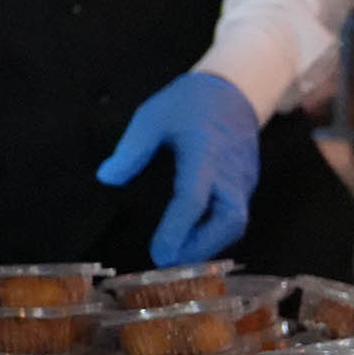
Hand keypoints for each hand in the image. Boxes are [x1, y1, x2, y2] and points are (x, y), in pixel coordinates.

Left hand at [96, 73, 259, 267]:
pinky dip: (215, 234)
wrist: (233, 91)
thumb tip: (107, 178)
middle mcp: (230, 172)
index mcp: (205, 154)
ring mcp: (243, 180)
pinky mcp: (246, 185)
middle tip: (169, 263)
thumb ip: (132, 148)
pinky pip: (235, 216)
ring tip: (176, 257)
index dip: (177, 229)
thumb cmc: (188, 103)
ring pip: (236, 223)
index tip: (158, 253)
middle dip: (202, 247)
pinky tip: (191, 242)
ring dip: (209, 245)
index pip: (194, 198)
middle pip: (230, 220)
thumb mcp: (152, 116)